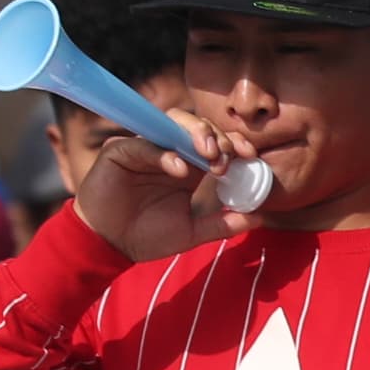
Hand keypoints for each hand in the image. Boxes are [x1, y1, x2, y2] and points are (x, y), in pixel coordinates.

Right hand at [72, 103, 258, 265]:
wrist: (112, 245)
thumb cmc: (148, 236)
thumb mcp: (193, 232)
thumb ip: (223, 224)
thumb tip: (258, 217)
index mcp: (189, 167)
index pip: (216, 143)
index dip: (233, 143)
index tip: (249, 156)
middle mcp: (169, 152)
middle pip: (196, 127)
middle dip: (218, 137)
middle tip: (228, 158)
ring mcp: (144, 149)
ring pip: (172, 124)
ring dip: (196, 136)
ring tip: (210, 157)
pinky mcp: (119, 152)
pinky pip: (143, 145)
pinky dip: (164, 154)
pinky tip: (179, 170)